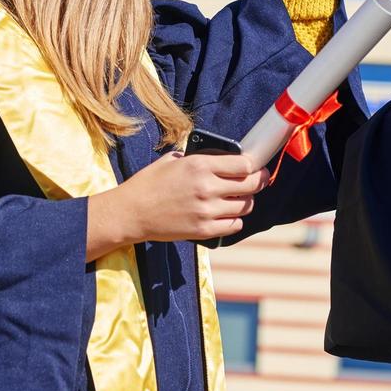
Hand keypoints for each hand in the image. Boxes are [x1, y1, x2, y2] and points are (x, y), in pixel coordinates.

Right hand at [87, 151, 267, 258]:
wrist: (131, 213)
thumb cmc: (149, 184)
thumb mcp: (172, 160)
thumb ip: (198, 159)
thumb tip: (221, 159)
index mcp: (200, 165)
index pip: (244, 164)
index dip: (255, 165)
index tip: (257, 166)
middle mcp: (207, 187)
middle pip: (251, 185)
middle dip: (259, 182)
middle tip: (259, 181)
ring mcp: (207, 211)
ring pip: (245, 206)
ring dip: (246, 202)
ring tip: (239, 199)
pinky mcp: (204, 231)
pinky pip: (234, 226)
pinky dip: (235, 220)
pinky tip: (228, 215)